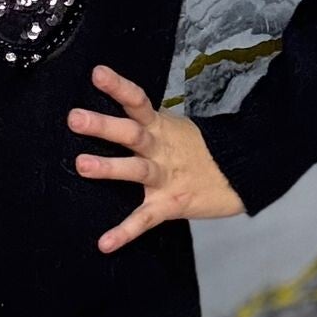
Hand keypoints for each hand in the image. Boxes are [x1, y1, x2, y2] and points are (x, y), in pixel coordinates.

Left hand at [68, 61, 244, 251]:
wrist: (241, 174)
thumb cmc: (198, 150)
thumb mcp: (173, 127)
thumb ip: (144, 122)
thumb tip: (110, 108)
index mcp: (160, 127)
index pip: (137, 101)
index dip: (118, 87)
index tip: (97, 73)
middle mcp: (159, 149)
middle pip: (131, 133)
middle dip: (103, 125)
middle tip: (74, 118)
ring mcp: (164, 177)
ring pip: (136, 170)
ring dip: (109, 168)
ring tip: (82, 165)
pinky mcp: (169, 205)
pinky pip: (144, 219)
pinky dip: (125, 232)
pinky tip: (105, 244)